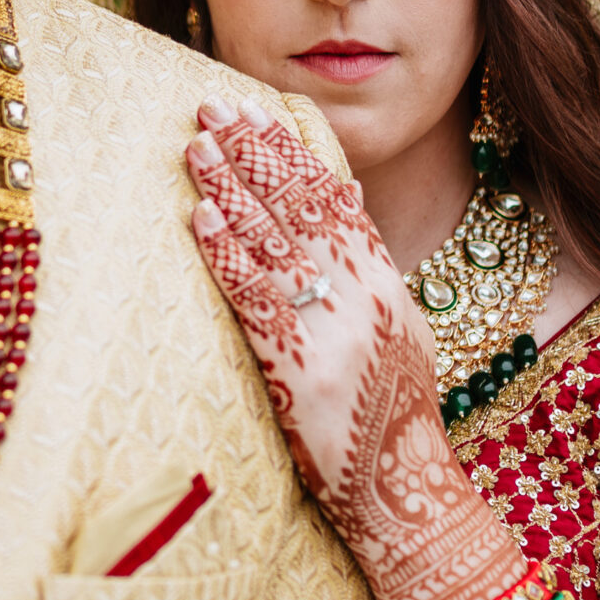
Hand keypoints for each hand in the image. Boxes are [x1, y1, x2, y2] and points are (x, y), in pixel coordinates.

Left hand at [182, 98, 407, 502]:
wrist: (403, 491)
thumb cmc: (389, 411)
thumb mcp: (394, 325)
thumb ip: (365, 265)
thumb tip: (339, 196)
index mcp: (383, 282)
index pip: (333, 197)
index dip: (290, 149)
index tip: (256, 111)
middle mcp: (363, 297)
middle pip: (301, 206)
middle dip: (253, 152)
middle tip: (212, 108)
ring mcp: (334, 332)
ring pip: (275, 243)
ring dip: (231, 188)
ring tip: (196, 147)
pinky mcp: (302, 372)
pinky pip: (258, 300)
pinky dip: (228, 254)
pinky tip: (203, 218)